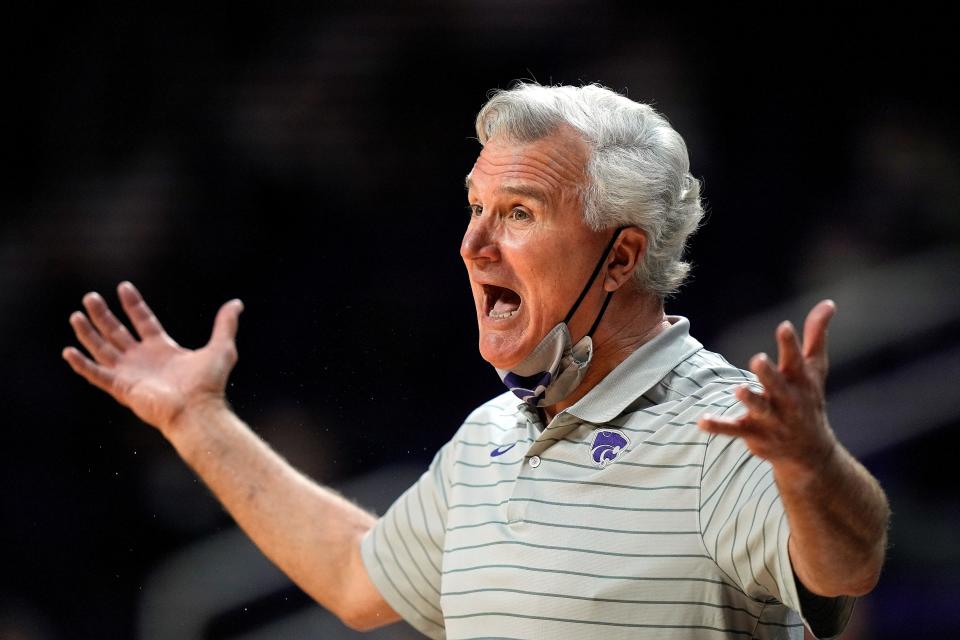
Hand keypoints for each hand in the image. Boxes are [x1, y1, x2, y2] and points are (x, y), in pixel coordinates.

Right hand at [63, 281, 242, 433]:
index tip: (123, 287)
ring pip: (102, 349)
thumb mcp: (221, 348)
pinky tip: (69, 351)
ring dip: (88, 333)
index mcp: (163, 349)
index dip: (133, 305)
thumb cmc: (209, 384)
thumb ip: (225, 325)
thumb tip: (237, 304)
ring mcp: (130, 374)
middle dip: (103, 315)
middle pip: (117, 332)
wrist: (197, 410)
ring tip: (75, 315)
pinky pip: (96, 374)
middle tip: (90, 296)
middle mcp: (143, 360)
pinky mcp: (121, 388)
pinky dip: (82, 364)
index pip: (143, 321)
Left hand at [698, 300, 838, 476]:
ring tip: (738, 390)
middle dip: (769, 373)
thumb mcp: (815, 368)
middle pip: (777, 385)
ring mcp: (771, 419)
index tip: (784, 326)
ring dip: (749, 400)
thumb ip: (816, 335)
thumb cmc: (809, 400)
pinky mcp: (754, 434)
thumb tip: (828, 302)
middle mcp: (787, 400)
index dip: (790, 344)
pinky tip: (702, 421)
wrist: (810, 453)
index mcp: (800, 381)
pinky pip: (734, 430)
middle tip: (757, 359)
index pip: (796, 360)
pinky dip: (719, 426)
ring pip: (759, 408)